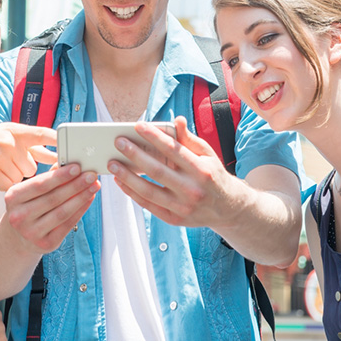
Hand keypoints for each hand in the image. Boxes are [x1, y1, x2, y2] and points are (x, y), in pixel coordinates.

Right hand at [0, 123, 57, 190]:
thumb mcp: (8, 135)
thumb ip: (33, 145)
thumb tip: (57, 156)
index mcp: (15, 130)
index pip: (43, 134)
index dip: (59, 142)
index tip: (74, 150)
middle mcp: (8, 141)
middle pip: (32, 167)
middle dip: (25, 169)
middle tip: (11, 162)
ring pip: (20, 178)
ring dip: (14, 176)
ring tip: (0, 165)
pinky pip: (8, 185)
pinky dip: (4, 183)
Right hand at [2, 163, 99, 253]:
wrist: (18, 238)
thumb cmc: (27, 207)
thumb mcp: (29, 192)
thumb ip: (47, 178)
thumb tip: (68, 164)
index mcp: (13, 198)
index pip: (40, 185)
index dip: (60, 176)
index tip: (77, 167)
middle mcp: (19, 217)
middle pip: (53, 198)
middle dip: (75, 185)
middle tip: (91, 175)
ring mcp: (31, 233)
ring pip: (62, 212)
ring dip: (81, 197)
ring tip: (94, 186)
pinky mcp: (45, 244)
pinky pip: (67, 225)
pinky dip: (80, 210)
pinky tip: (89, 199)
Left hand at [108, 116, 242, 227]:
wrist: (228, 209)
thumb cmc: (213, 175)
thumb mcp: (208, 155)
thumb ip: (189, 139)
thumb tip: (176, 120)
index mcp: (202, 171)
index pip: (174, 150)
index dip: (155, 137)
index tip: (138, 126)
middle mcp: (192, 190)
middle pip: (158, 171)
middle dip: (135, 155)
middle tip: (118, 142)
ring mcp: (183, 207)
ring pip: (149, 191)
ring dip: (127, 177)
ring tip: (112, 164)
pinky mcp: (175, 220)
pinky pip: (149, 205)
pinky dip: (132, 193)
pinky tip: (120, 182)